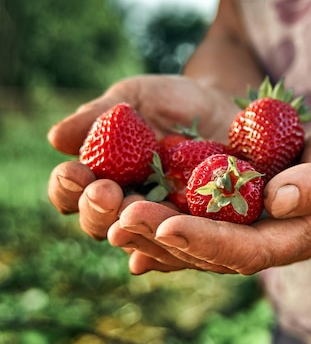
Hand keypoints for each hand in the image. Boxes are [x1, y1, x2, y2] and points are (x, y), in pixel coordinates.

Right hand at [48, 74, 239, 240]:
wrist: (221, 106)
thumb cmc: (170, 101)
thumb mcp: (134, 98)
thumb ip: (99, 115)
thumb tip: (56, 138)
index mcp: (100, 176)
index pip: (71, 191)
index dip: (67, 185)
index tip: (73, 170)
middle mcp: (125, 205)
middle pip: (100, 221)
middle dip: (98, 208)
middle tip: (104, 193)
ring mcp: (161, 219)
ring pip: (139, 236)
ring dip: (133, 227)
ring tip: (133, 210)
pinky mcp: (196, 226)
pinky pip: (183, 242)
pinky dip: (172, 245)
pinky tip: (164, 244)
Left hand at [108, 123, 310, 274]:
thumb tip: (276, 198)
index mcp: (289, 242)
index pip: (245, 249)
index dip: (207, 241)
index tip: (171, 226)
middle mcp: (257, 242)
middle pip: (204, 249)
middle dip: (162, 237)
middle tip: (121, 221)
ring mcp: (239, 227)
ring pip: (187, 237)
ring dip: (148, 229)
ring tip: (109, 215)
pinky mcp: (226, 210)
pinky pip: (187, 217)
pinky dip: (155, 217)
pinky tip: (121, 213)